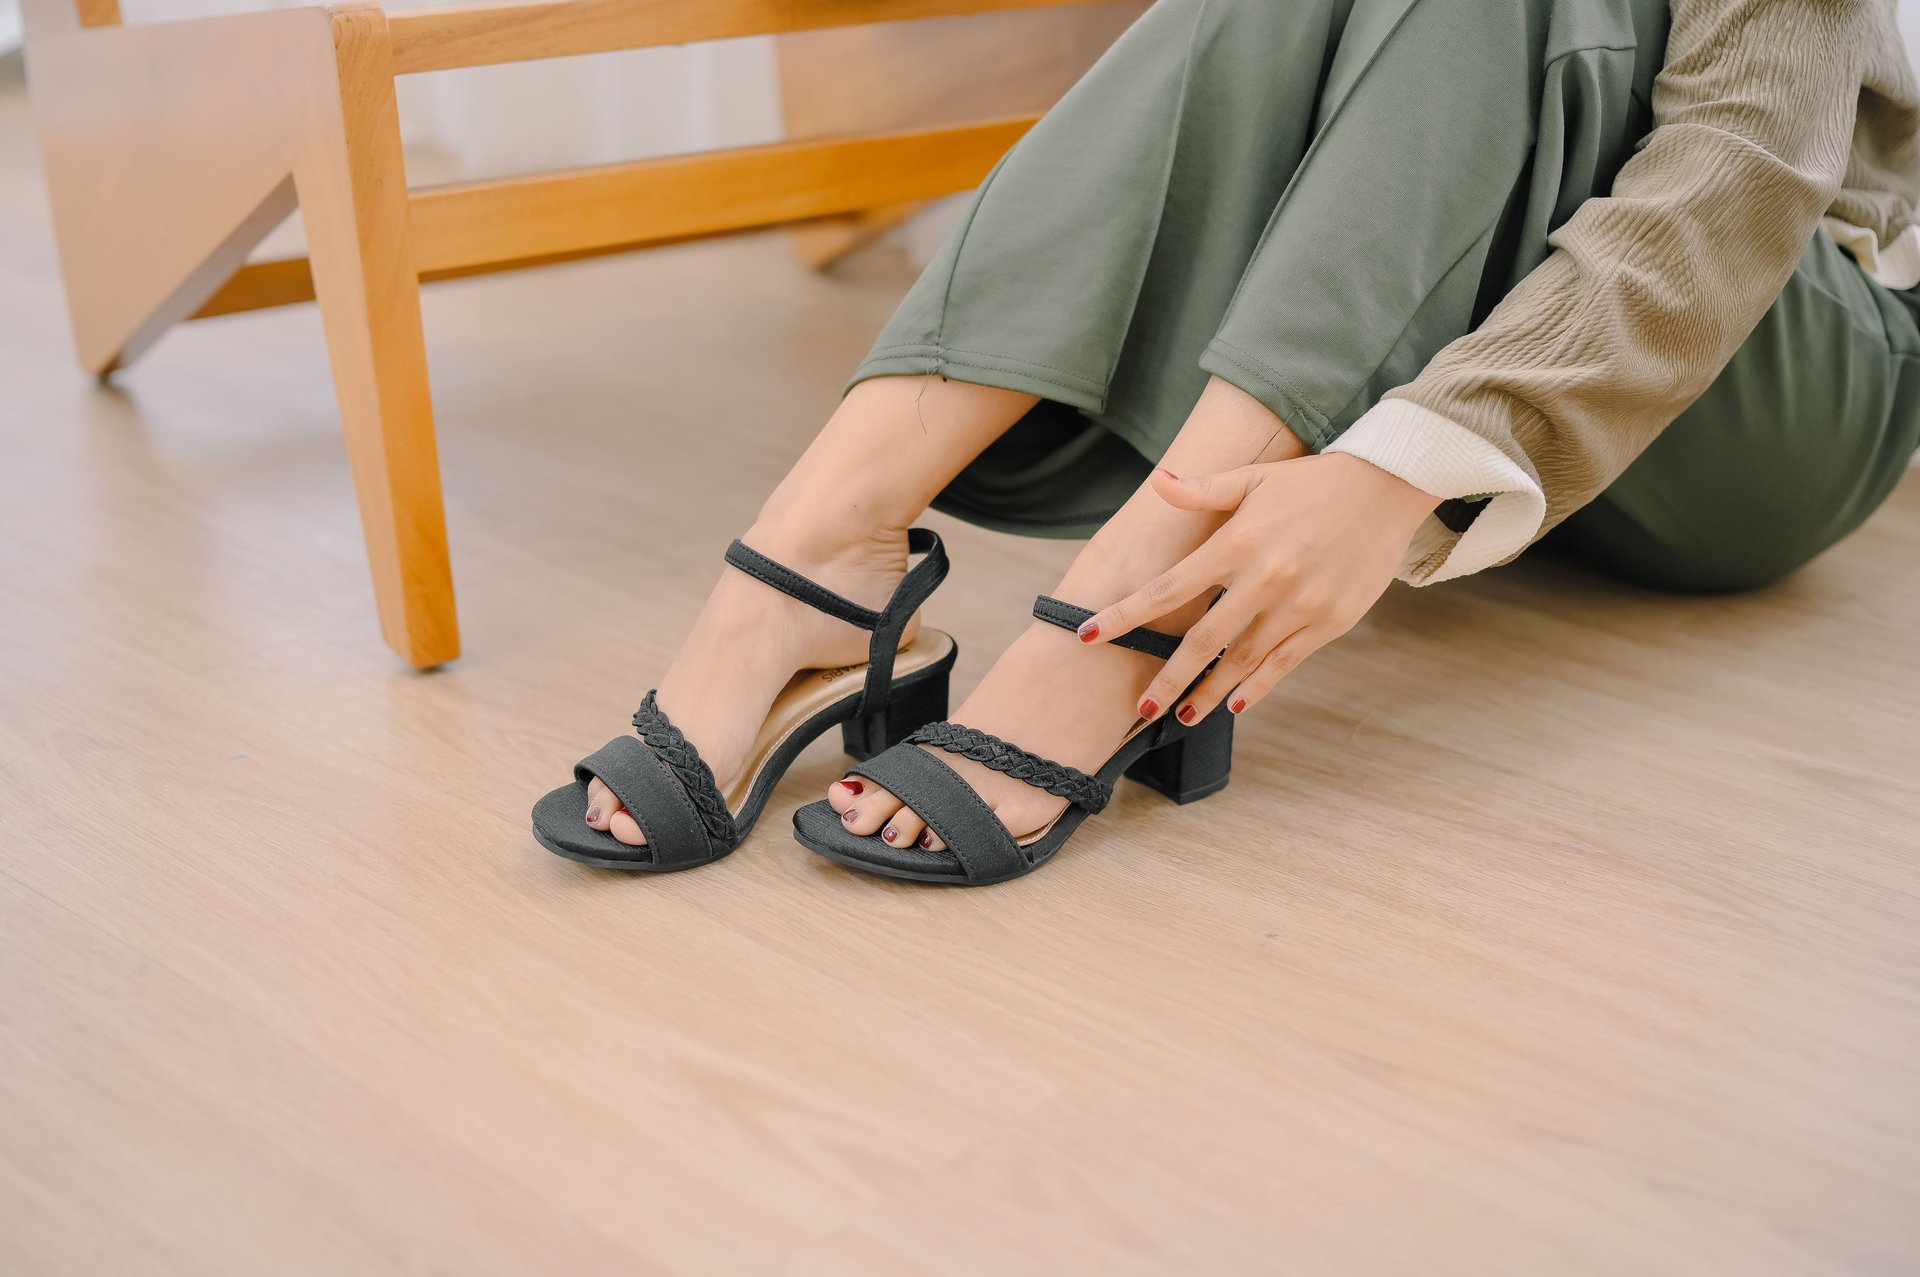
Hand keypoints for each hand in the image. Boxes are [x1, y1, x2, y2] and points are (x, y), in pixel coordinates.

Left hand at [1080, 453, 1439, 721]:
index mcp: (1236, 543)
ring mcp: (1297, 605)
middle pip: (1202, 640)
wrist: (1386, 489)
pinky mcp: (1328, 622)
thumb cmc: (1312, 483)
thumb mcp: (1254, 479)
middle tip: (1140, 707)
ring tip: (1182, 716)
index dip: (1125, 615)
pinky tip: (1237, 704)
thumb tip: (1158, 481)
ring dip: (1210, 692)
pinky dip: (1258, 686)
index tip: (1088, 636)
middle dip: (1168, 678)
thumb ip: (1202, 490)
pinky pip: (1285, 663)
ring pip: (1242, 660)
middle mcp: (1263, 578)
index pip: (1167, 588)